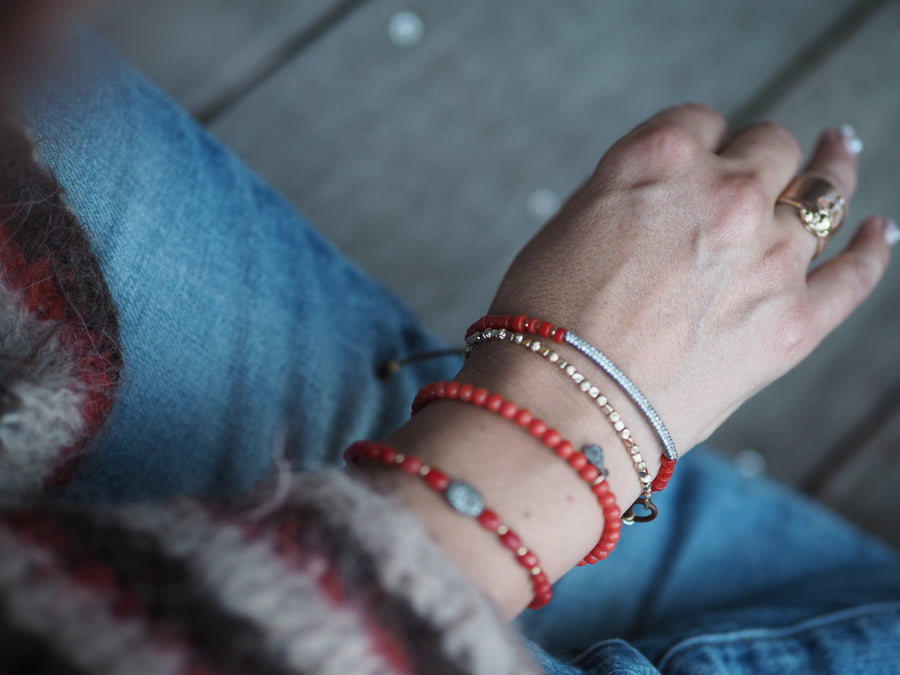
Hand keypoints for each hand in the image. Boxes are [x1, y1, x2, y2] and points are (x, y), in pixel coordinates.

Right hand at [489, 104, 892, 451]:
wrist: (562, 404)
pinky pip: (854, 274)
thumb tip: (661, 197)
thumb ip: (627, 192)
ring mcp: (768, 257)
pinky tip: (878, 232)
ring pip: (823, 191)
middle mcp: (723, 195)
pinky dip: (871, 250)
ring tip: (839, 155)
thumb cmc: (545, 320)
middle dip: (756, 157)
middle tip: (748, 173)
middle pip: (768, 148)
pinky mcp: (793, 321)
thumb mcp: (569, 224)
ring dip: (831, 170)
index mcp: (658, 160)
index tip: (698, 159)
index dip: (699, 142)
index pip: (701, 122)